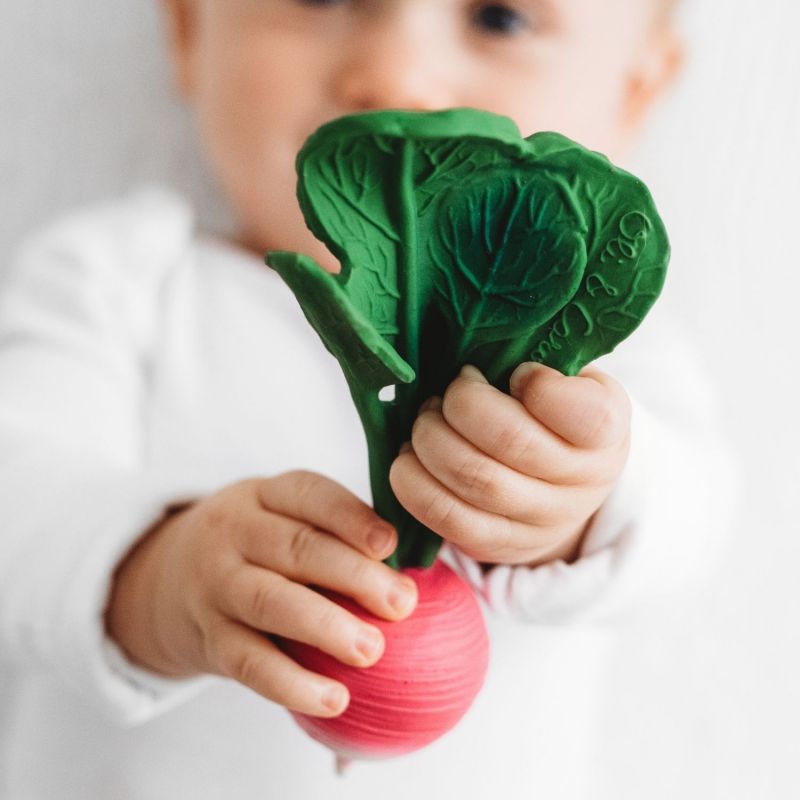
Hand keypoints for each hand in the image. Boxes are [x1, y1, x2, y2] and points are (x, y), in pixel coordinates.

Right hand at [105, 472, 417, 717]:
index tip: (391, 544)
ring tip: (372, 650)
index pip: (308, 495)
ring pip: (270, 602)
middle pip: (296, 548)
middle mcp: (235, 533)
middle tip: (401, 603)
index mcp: (264, 495)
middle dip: (353, 575)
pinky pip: (249, 663)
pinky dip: (292, 684)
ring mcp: (217, 585)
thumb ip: (333, 532)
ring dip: (325, 626)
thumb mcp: (281, 518)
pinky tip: (334, 699)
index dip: (351, 517)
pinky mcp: (209, 640)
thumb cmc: (257, 547)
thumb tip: (415, 569)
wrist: (167, 579)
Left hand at [390, 363, 630, 566]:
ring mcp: (540, 521)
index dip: (537, 384)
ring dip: (430, 438)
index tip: (518, 373)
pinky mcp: (496, 544)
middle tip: (450, 391)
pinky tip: (409, 456)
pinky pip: (446, 517)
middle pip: (510, 440)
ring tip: (426, 419)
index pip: (584, 414)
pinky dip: (413, 480)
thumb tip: (478, 339)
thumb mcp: (571, 381)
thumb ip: (543, 361)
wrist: (564, 492)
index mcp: (606, 433)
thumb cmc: (556, 418)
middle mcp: (581, 484)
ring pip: (472, 478)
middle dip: (462, 404)